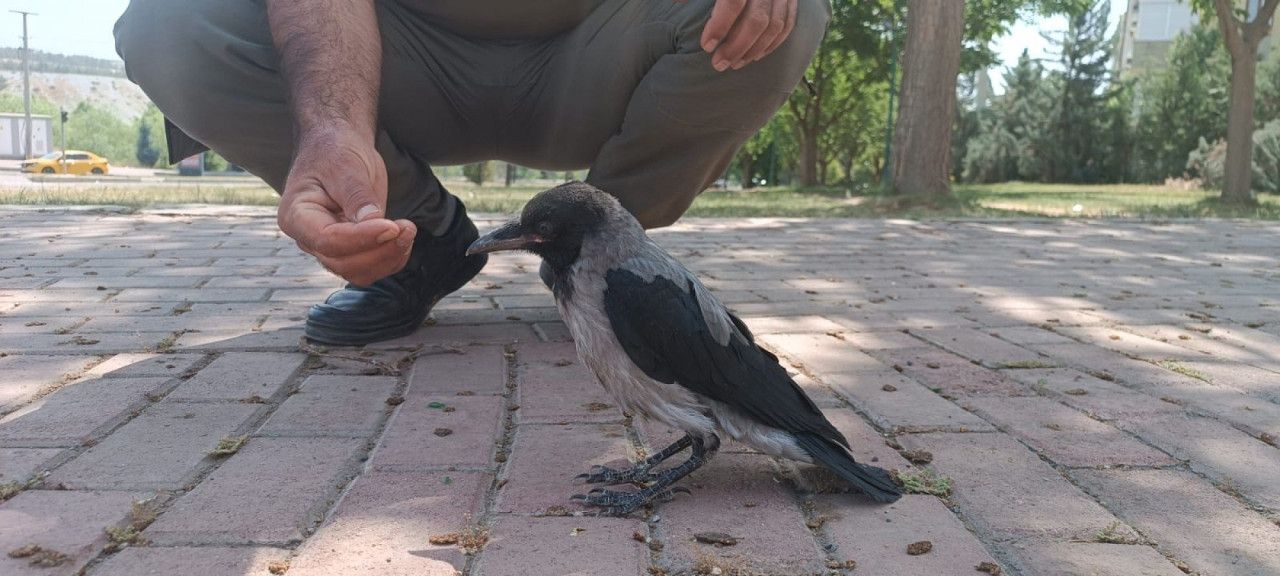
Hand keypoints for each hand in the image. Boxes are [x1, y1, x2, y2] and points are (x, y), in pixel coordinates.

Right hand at [277, 128, 416, 285]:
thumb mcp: (346, 165)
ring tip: (409, 229)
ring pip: (358, 271)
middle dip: (379, 251)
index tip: (392, 226)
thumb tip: (375, 222)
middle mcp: (309, 238)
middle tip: (408, 227)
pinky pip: (370, 267)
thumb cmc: (336, 151)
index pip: (328, 240)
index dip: (362, 238)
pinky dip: (391, 258)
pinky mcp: (350, 249)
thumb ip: (357, 195)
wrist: (339, 147)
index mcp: (297, 216)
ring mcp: (329, 247)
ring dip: (388, 257)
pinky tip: (404, 236)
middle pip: (343, 263)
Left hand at [700, 0, 797, 71]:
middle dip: (737, 46)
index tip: (706, 45)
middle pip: (756, 19)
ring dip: (754, 50)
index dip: (720, 26)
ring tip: (735, 64)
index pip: (733, 2)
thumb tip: (675, 1)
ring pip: (774, 25)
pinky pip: (787, 23)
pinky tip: (755, 56)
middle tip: (718, 64)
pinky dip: (773, 43)